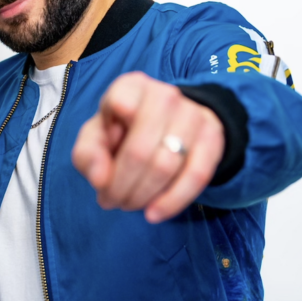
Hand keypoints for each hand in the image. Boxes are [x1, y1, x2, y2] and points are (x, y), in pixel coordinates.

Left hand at [71, 72, 224, 222]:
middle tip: (111, 202)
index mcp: (131, 86)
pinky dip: (172, 201)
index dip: (103, 150)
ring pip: (167, 165)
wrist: (169, 125)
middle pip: (139, 150)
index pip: (118, 107)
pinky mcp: (213, 137)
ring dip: (142, 196)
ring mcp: (193, 114)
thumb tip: (99, 179)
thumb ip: (88, 155)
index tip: (99, 168)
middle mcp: (164, 94)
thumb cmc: (122, 132)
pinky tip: (154, 214)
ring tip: (129, 205)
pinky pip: (197, 175)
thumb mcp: (95, 138)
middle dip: (120, 186)